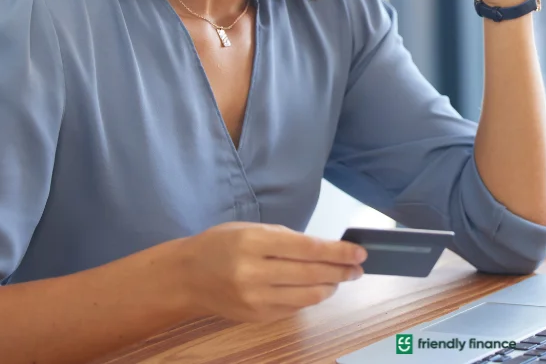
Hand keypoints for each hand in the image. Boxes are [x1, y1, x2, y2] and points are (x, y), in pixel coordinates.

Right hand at [177, 222, 366, 322]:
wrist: (186, 277)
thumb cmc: (220, 245)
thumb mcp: (251, 229)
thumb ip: (287, 238)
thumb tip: (325, 249)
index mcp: (254, 243)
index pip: (308, 249)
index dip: (338, 252)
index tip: (359, 252)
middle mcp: (254, 272)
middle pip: (312, 274)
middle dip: (341, 271)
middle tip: (357, 268)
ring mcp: (255, 298)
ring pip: (308, 297)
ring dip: (330, 287)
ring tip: (339, 279)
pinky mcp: (257, 316)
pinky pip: (294, 308)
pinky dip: (309, 298)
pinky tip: (315, 288)